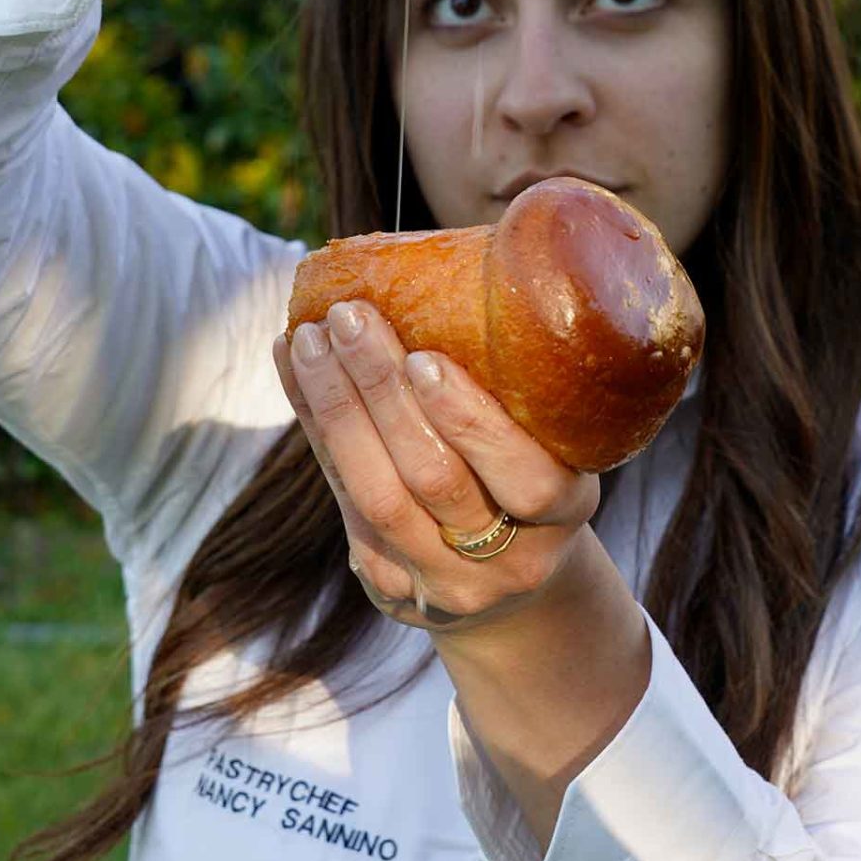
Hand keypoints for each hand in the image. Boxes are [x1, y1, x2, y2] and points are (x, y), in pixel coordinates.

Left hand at [272, 300, 599, 632]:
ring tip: (312, 339)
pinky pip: (342, 501)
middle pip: (432, 478)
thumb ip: (518, 391)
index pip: (526, 478)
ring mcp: (443, 583)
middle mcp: (508, 559)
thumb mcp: (553, 445)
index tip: (425, 359)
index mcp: (565, 513)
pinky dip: (314, 426)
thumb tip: (456, 273)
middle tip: (351, 317)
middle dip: (382, 392)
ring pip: (376, 495)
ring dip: (335, 408)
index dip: (472, 422)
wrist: (512, 586)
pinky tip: (295, 365)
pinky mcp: (388, 585)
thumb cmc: (532, 478)